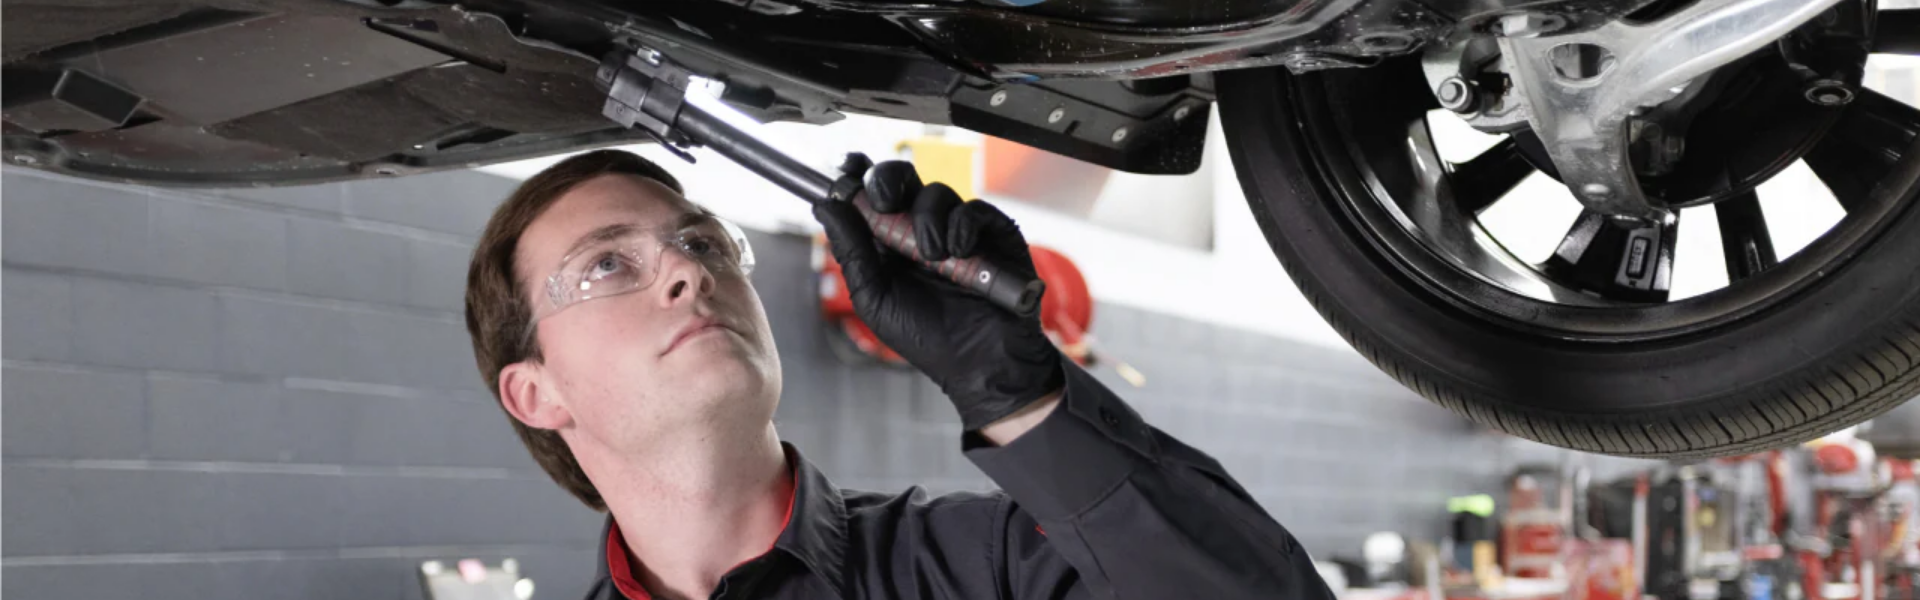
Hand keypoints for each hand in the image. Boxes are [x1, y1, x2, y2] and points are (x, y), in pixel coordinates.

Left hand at [812, 160, 1063, 431]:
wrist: (980, 361)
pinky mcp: (991, 231)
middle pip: (900, 177)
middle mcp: (920, 228)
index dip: (856, 175)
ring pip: (935, 192)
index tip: (847, 168)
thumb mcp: (875, 297)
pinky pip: (972, 208)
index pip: (868, 193)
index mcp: (887, 241)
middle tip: (885, 203)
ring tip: (932, 257)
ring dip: (926, 221)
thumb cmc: (927, 337)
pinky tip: (959, 253)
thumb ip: (852, 251)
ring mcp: (956, 227)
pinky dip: (962, 226)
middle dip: (887, 182)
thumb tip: (825, 205)